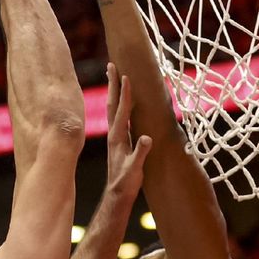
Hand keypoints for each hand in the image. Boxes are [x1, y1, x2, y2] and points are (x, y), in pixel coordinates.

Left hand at [105, 62, 151, 200]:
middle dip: (113, 84)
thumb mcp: (135, 169)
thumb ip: (140, 153)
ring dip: (113, 90)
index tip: (126, 76)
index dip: (125, 94)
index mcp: (118, 137)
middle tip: (111, 65)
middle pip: (113, 103)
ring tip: (113, 75)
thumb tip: (147, 138)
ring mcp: (115, 135)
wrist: (117, 194)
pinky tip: (121, 99)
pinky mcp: (118, 139)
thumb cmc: (127, 182)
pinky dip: (119, 103)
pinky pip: (117, 115)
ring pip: (113, 108)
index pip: (122, 111)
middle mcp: (114, 133)